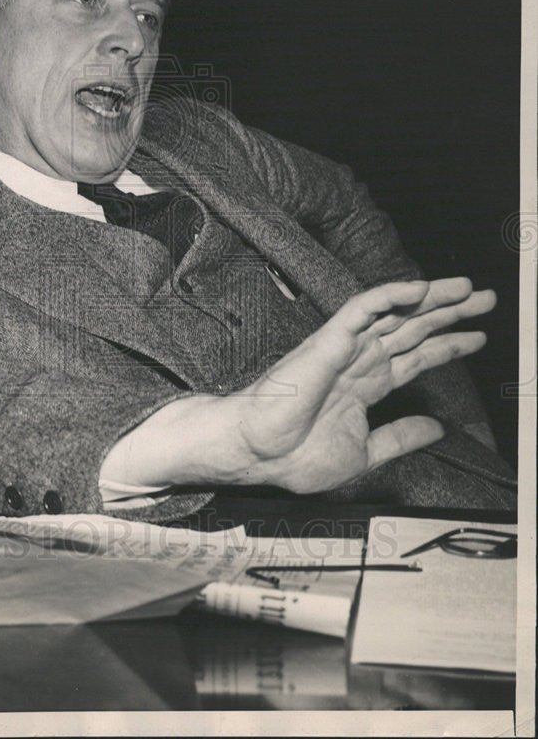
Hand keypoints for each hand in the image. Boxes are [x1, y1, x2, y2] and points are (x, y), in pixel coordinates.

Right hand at [234, 277, 495, 492]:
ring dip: (431, 298)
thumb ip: (399, 437)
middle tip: (486, 300)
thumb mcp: (363, 453)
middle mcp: (359, 361)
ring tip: (467, 288)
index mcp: (365, 386)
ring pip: (394, 312)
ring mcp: (345, 347)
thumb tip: (436, 428)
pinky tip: (419, 288)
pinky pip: (362, 308)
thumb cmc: (294, 456)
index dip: (448, 346)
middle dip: (450, 314)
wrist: (258, 454)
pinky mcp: (329, 339)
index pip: (415, 357)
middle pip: (413, 328)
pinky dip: (390, 295)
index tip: (478, 338)